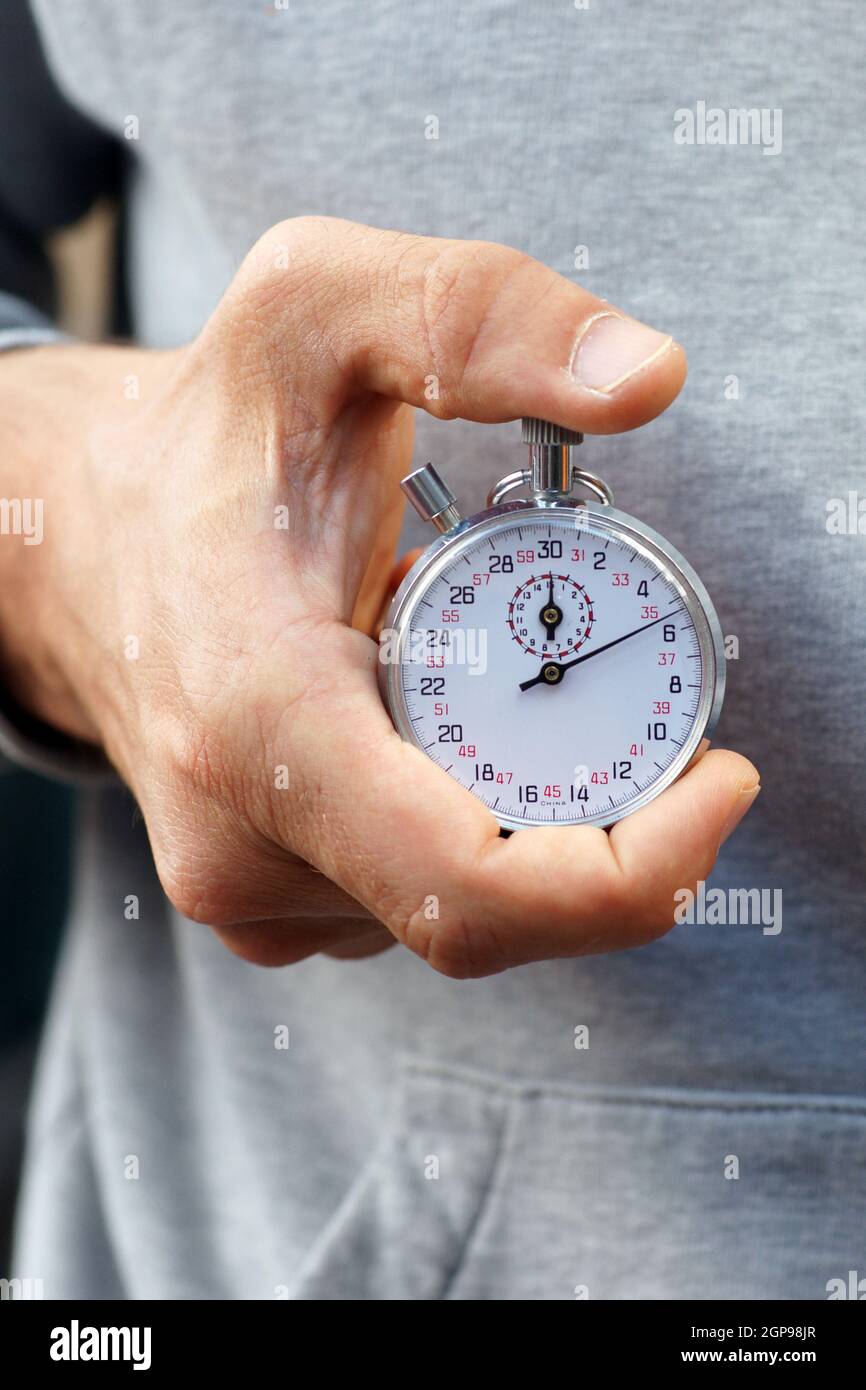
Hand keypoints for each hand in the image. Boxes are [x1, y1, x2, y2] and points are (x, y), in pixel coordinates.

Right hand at [0, 216, 758, 974]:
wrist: (79, 539)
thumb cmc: (199, 439)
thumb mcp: (321, 311)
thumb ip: (482, 317)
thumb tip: (647, 377)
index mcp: (258, 720)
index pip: (474, 892)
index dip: (631, 874)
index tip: (721, 781)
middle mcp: (246, 841)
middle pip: (498, 915)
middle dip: (612, 828)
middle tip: (645, 704)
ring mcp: (252, 890)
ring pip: (467, 911)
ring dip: (542, 816)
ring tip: (509, 686)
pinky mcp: (271, 900)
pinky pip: (421, 903)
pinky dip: (483, 831)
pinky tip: (452, 730)